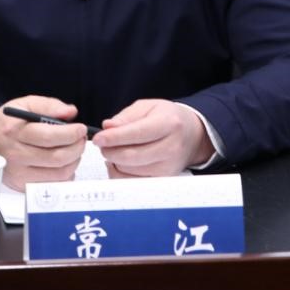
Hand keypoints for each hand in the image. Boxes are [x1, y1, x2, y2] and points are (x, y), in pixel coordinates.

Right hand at [0, 95, 87, 189]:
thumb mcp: (25, 104)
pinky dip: (65, 175)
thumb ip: (49, 105)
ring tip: (74, 150)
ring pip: (58, 174)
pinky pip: (52, 185)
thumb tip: (70, 112)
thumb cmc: (7, 122)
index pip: (49, 137)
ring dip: (74, 162)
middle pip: (56, 158)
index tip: (80, 128)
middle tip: (81, 139)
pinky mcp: (22, 185)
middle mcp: (16, 155)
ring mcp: (18, 173)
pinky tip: (64, 163)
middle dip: (77, 148)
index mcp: (16, 132)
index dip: (71, 134)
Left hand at [92, 99, 214, 177]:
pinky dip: (120, 173)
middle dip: (110, 150)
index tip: (98, 138)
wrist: (191, 135)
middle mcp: (171, 147)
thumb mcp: (148, 107)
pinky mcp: (162, 179)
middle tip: (102, 144)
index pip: (137, 134)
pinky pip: (132, 182)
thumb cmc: (168, 119)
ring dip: (114, 161)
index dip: (114, 137)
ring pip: (129, 171)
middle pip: (132, 156)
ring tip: (114, 150)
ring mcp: (168, 167)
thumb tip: (108, 127)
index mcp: (169, 124)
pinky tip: (120, 162)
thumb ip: (126, 116)